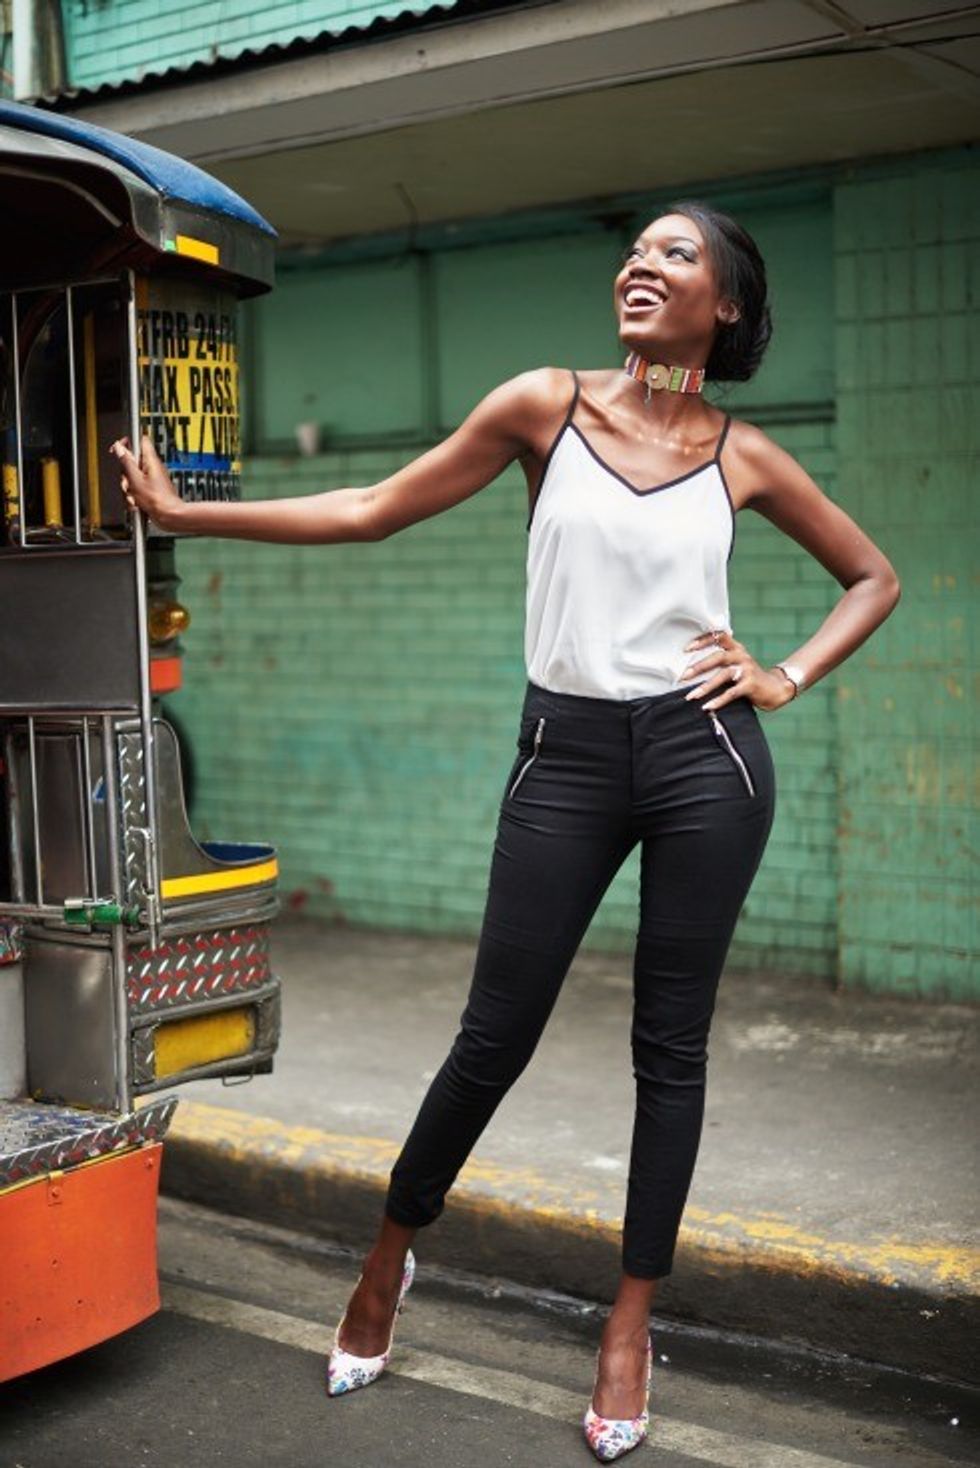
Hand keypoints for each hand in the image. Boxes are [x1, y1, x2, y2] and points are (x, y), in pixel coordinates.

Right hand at [108, 434, 183, 530]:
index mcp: (150, 460)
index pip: (140, 440)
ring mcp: (152, 478)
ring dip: (129, 487)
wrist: (169, 516)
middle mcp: (152, 467)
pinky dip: (134, 495)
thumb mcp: (136, 479)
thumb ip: (127, 462)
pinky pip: (137, 488)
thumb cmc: (157, 500)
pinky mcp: (151, 489)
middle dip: (125, 473)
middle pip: (132, 462)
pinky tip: (136, 501)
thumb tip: (119, 448)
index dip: (127, 442)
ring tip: (133, 495)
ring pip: (133, 477)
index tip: (118, 449)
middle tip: (127, 482)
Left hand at [679, 628, 795, 711]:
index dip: (702, 640)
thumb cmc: (749, 678)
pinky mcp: (751, 685)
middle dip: (699, 666)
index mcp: (737, 648)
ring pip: (723, 675)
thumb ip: (721, 662)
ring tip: (691, 695)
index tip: (686, 648)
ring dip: (706, 686)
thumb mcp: (737, 665)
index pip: (719, 637)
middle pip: (718, 657)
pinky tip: (708, 706)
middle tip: (683, 676)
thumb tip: (691, 670)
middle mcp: (742, 656)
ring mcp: (747, 670)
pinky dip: (718, 700)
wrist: (776, 688)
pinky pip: (732, 692)